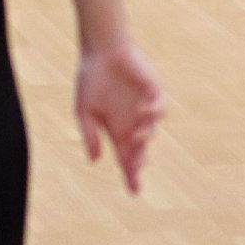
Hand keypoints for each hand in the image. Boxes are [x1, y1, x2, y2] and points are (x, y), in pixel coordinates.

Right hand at [76, 41, 165, 193]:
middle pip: (141, 149)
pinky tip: (142, 112)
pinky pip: (160, 106)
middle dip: (140, 162)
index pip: (125, 157)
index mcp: (116, 129)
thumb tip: (95, 160)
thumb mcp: (84, 111)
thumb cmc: (90, 80)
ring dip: (146, 137)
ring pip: (152, 129)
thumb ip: (89, 135)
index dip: (130, 174)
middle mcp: (132, 121)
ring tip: (136, 138)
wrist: (100, 52)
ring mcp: (143, 106)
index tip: (135, 192)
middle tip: (136, 171)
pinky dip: (154, 112)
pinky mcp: (152, 90)